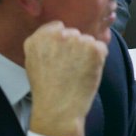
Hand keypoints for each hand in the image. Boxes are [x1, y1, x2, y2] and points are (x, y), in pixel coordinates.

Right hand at [24, 21, 107, 135]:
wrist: (58, 108)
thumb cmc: (46, 89)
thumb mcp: (34, 61)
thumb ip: (44, 44)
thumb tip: (59, 35)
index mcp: (39, 37)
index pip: (58, 27)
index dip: (63, 41)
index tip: (62, 53)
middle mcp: (59, 35)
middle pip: (75, 33)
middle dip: (75, 46)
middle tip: (70, 66)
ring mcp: (78, 40)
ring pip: (89, 40)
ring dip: (88, 53)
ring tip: (78, 71)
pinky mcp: (94, 48)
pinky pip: (101, 48)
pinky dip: (99, 59)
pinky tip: (88, 72)